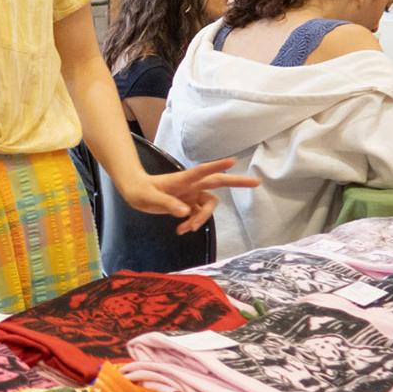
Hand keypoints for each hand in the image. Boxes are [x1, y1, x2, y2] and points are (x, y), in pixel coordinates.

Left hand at [113, 157, 258, 234]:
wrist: (135, 193)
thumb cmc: (141, 191)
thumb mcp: (150, 199)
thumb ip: (168, 204)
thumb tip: (185, 212)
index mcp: (184, 180)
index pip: (203, 171)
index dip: (217, 166)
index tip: (232, 161)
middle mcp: (192, 186)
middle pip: (219, 183)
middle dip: (237, 182)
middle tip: (256, 182)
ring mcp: (192, 195)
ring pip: (208, 206)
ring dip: (201, 219)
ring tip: (184, 229)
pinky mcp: (188, 204)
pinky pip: (198, 215)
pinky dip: (191, 224)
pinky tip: (179, 230)